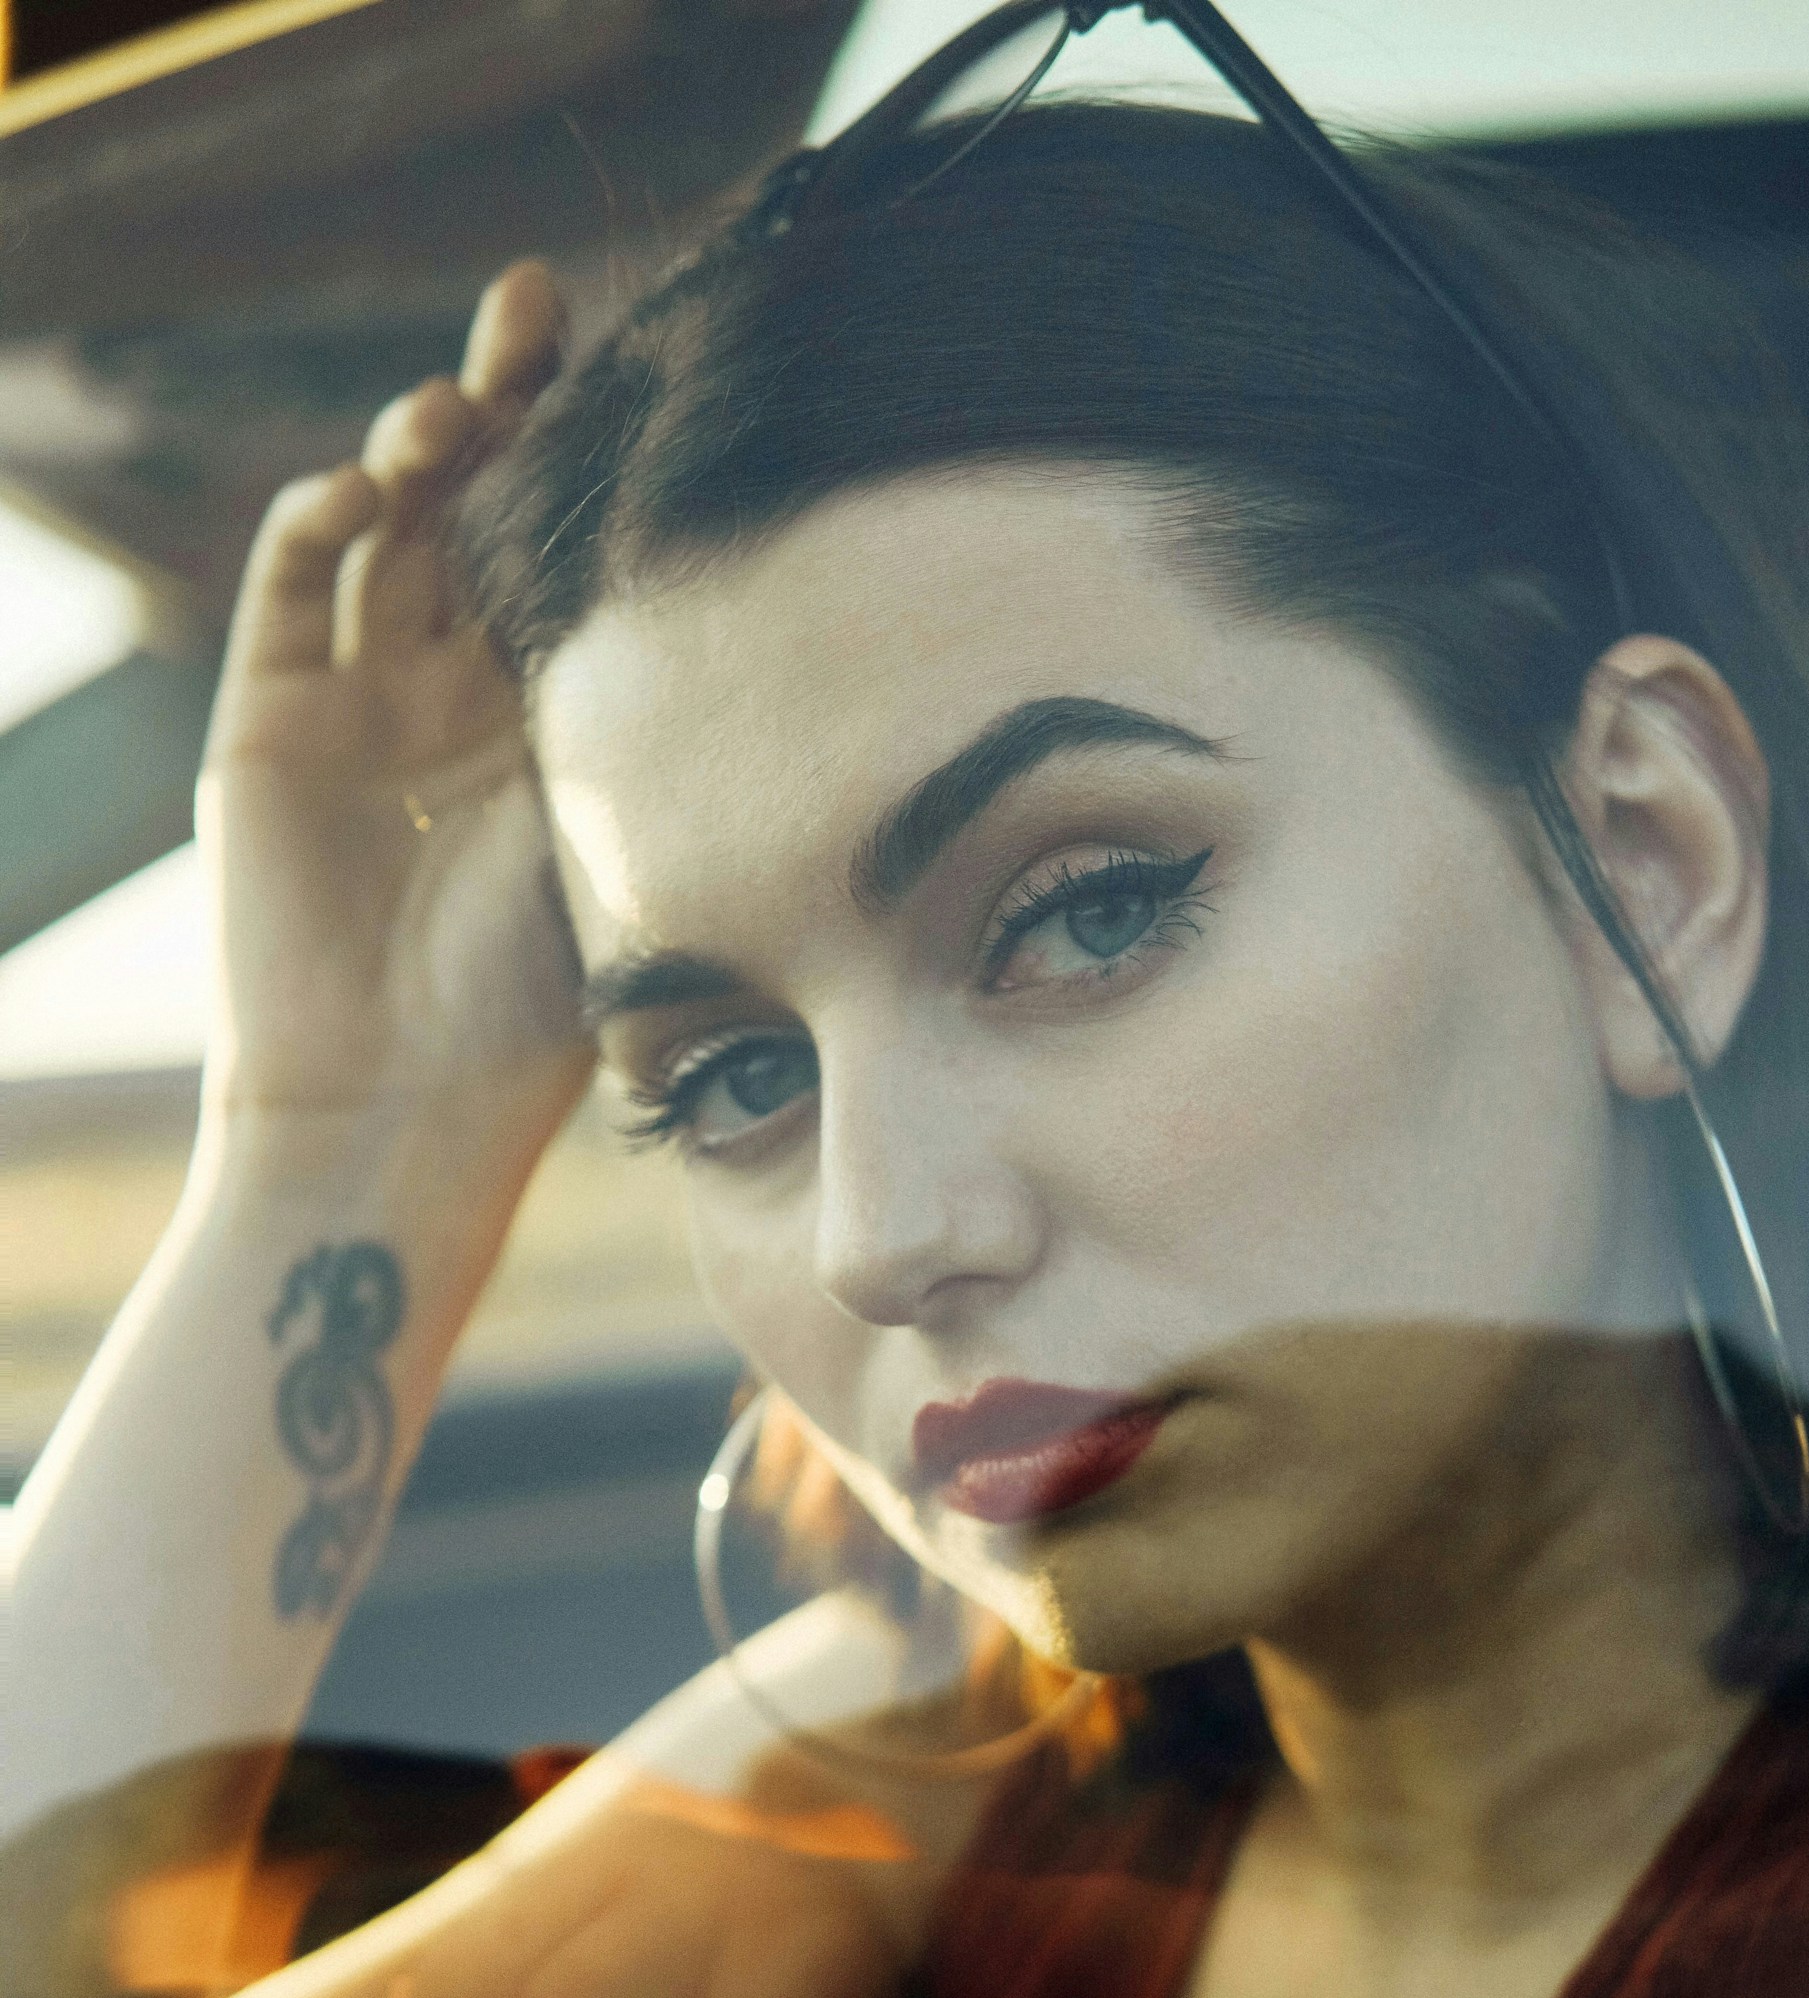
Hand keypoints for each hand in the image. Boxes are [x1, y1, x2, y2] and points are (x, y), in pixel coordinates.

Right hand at [198, 264, 593, 1162]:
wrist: (397, 1113)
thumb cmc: (532, 1013)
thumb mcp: (621, 845)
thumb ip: (653, 730)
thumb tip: (773, 607)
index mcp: (549, 720)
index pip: (564, 548)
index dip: (586, 454)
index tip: (642, 363)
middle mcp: (452, 694)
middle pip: (474, 505)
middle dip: (503, 400)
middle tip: (538, 308)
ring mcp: (357, 701)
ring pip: (381, 527)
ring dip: (413, 448)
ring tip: (452, 416)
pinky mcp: (270, 724)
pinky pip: (290, 590)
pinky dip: (320, 523)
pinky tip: (368, 492)